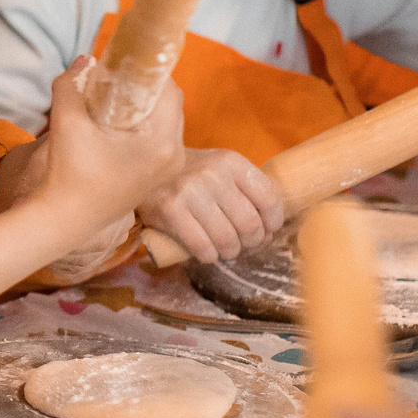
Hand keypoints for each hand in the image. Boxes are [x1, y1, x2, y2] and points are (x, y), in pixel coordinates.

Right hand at [33, 60, 186, 228]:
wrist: (64, 220)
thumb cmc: (67, 173)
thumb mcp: (66, 122)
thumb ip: (72, 84)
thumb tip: (85, 60)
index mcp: (161, 142)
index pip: (169, 90)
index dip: (148, 70)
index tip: (123, 63)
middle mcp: (173, 155)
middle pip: (170, 104)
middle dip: (145, 87)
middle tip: (115, 80)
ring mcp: (167, 167)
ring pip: (165, 119)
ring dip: (144, 105)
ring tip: (112, 102)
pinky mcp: (157, 176)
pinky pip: (160, 137)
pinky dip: (142, 124)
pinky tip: (115, 125)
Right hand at [137, 148, 283, 263]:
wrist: (143, 168)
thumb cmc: (190, 174)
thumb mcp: (220, 169)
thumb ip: (246, 190)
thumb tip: (269, 230)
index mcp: (230, 161)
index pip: (269, 199)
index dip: (273, 222)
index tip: (267, 230)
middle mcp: (212, 174)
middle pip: (250, 224)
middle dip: (252, 241)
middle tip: (244, 243)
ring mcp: (190, 192)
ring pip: (228, 240)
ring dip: (230, 251)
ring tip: (225, 249)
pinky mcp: (170, 211)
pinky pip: (203, 248)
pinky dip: (209, 256)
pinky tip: (207, 252)